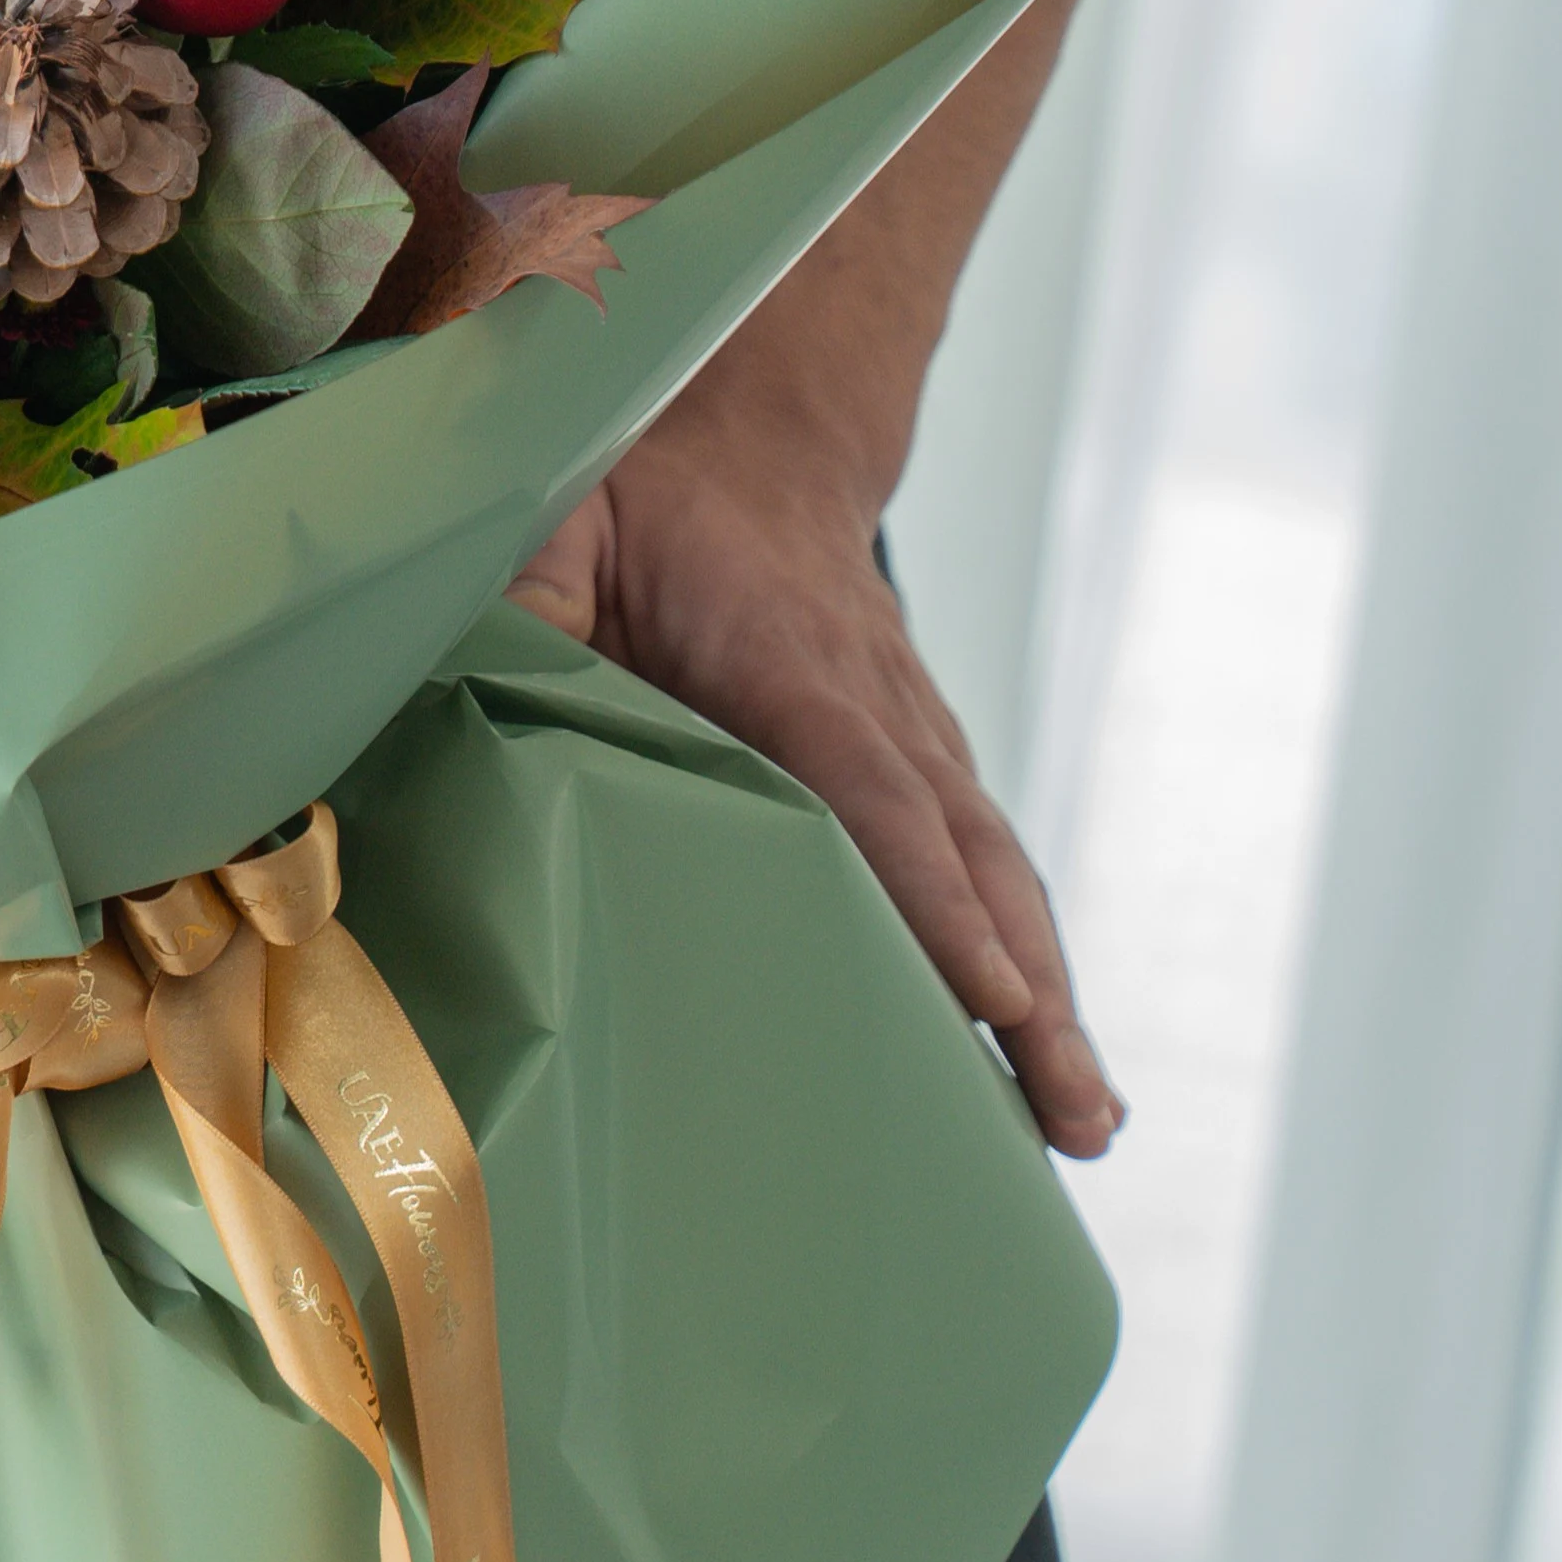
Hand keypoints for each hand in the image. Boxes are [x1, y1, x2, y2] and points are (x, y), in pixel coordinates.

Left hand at [507, 403, 1121, 1158]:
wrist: (762, 437)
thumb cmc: (645, 493)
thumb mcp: (562, 521)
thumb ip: (523, 608)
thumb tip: (476, 691)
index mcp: (792, 658)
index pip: (871, 788)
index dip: (928, 893)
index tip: (989, 994)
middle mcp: (883, 706)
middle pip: (968, 860)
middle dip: (1023, 991)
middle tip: (1070, 1118)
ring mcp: (919, 736)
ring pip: (997, 875)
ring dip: (1047, 998)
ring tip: (1085, 1124)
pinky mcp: (926, 762)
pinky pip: (987, 870)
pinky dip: (1026, 961)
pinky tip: (1045, 1058)